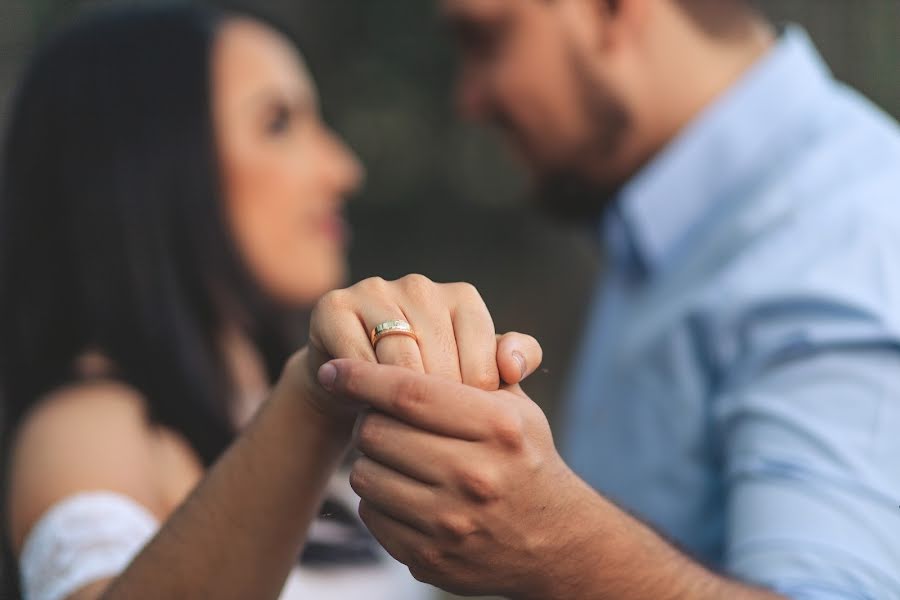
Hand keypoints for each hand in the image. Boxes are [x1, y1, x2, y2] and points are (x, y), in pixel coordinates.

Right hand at [281, 275, 542, 422]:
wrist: (355, 391)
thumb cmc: (427, 387)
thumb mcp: (474, 380)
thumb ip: (511, 364)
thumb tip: (514, 367)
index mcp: (463, 297)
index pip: (481, 355)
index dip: (473, 400)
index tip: (465, 425)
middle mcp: (421, 286)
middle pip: (439, 358)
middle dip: (438, 406)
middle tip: (432, 435)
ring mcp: (375, 291)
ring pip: (398, 359)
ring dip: (400, 402)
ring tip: (404, 428)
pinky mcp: (334, 306)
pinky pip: (357, 358)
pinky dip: (365, 390)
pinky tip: (370, 409)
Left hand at [317, 358, 594, 598]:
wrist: (556, 541)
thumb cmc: (526, 458)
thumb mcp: (520, 406)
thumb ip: (482, 362)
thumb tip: (429, 330)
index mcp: (497, 428)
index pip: (409, 393)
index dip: (362, 377)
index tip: (333, 370)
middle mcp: (475, 476)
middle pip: (377, 432)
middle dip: (370, 419)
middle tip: (382, 418)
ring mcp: (451, 523)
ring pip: (367, 475)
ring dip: (371, 460)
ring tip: (395, 455)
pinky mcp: (431, 559)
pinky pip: (372, 516)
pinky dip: (378, 500)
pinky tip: (404, 492)